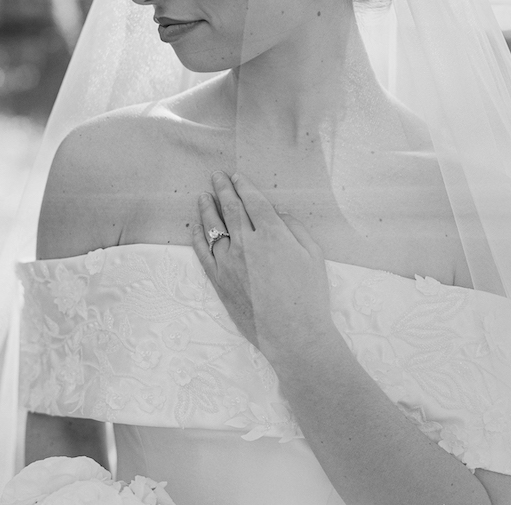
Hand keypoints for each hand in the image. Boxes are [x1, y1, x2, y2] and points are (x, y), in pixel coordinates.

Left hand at [191, 171, 334, 363]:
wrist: (293, 334)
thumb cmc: (309, 296)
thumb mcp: (314, 255)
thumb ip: (295, 228)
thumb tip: (277, 213)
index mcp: (273, 234)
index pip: (253, 201)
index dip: (244, 185)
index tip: (237, 176)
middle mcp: (247, 243)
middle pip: (230, 208)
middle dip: (223, 188)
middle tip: (217, 176)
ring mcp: (229, 262)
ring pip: (213, 227)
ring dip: (207, 208)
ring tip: (203, 195)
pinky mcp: (219, 280)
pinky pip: (203, 253)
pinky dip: (197, 237)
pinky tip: (196, 227)